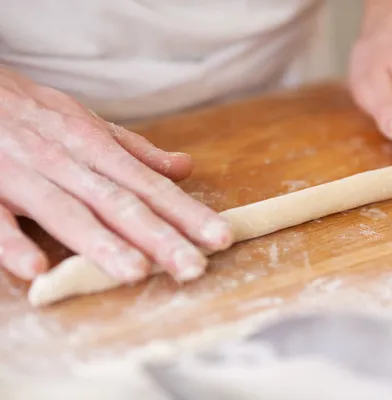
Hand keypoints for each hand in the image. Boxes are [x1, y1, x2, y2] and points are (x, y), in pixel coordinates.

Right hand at [0, 67, 232, 281]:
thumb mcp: (87, 123)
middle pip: (120, 204)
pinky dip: (13, 242)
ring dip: (101, 242)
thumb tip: (186, 167)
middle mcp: (67, 161)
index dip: (187, 213)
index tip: (219, 238)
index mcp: (95, 146)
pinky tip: (37, 269)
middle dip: (159, 237)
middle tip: (193, 268)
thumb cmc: (33, 111)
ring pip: (67, 211)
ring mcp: (23, 174)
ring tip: (136, 272)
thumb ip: (135, 151)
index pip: (151, 186)